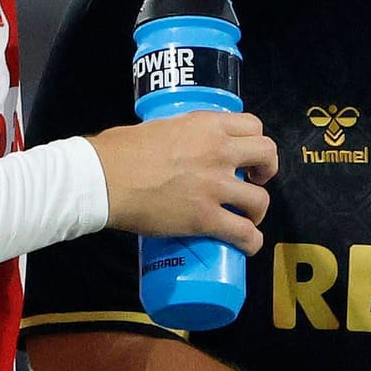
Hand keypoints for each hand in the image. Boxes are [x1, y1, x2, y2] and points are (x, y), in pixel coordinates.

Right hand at [87, 112, 278, 253]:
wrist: (104, 178)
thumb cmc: (120, 151)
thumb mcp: (160, 127)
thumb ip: (179, 135)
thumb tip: (177, 145)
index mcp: (207, 126)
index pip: (253, 125)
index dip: (255, 142)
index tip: (247, 155)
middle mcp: (219, 152)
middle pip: (266, 155)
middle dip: (267, 171)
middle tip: (254, 182)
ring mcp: (215, 186)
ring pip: (260, 200)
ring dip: (257, 211)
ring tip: (247, 217)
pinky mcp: (205, 218)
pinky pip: (243, 233)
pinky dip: (251, 242)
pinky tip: (248, 245)